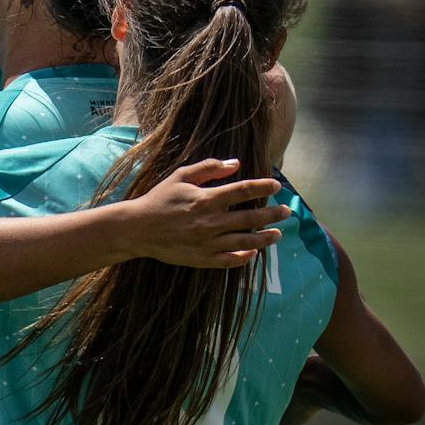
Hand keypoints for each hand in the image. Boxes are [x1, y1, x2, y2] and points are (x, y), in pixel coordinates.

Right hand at [128, 159, 288, 266]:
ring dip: (266, 237)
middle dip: (273, 214)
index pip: (244, 190)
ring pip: (246, 241)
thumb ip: (208, 168)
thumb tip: (235, 164)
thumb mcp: (180, 177)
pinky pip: (230, 261)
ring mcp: (207, 243)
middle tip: (287, 211)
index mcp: (206, 199)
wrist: (137, 229)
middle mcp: (210, 222)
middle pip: (251, 218)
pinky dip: (245, 257)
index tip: (276, 186)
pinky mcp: (202, 259)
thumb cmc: (159, 200)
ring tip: (278, 234)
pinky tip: (254, 252)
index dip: (263, 187)